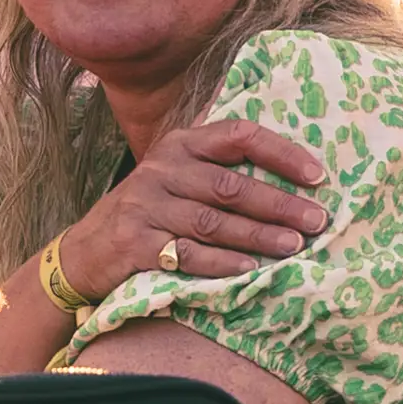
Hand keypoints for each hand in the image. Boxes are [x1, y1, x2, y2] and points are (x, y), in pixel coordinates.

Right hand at [55, 115, 330, 302]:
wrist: (84, 251)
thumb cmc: (149, 214)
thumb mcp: (176, 179)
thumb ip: (221, 172)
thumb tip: (296, 185)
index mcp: (180, 145)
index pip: (238, 135)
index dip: (282, 152)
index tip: (318, 176)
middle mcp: (161, 169)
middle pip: (230, 185)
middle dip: (279, 204)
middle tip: (317, 221)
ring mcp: (145, 205)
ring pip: (213, 221)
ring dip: (258, 235)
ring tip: (293, 246)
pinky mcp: (135, 242)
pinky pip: (187, 253)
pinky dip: (221, 262)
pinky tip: (249, 268)